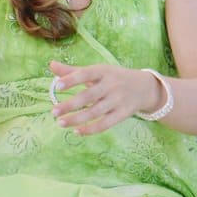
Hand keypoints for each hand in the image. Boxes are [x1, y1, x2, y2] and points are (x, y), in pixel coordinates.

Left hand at [49, 60, 164, 134]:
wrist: (145, 87)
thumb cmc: (114, 78)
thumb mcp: (98, 71)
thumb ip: (73, 71)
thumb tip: (51, 64)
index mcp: (104, 71)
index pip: (86, 74)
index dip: (72, 80)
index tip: (57, 86)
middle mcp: (112, 85)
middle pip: (89, 96)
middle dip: (71, 105)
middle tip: (54, 112)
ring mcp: (118, 100)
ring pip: (95, 112)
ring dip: (77, 119)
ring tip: (60, 123)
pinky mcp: (123, 114)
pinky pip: (105, 124)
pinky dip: (90, 129)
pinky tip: (76, 131)